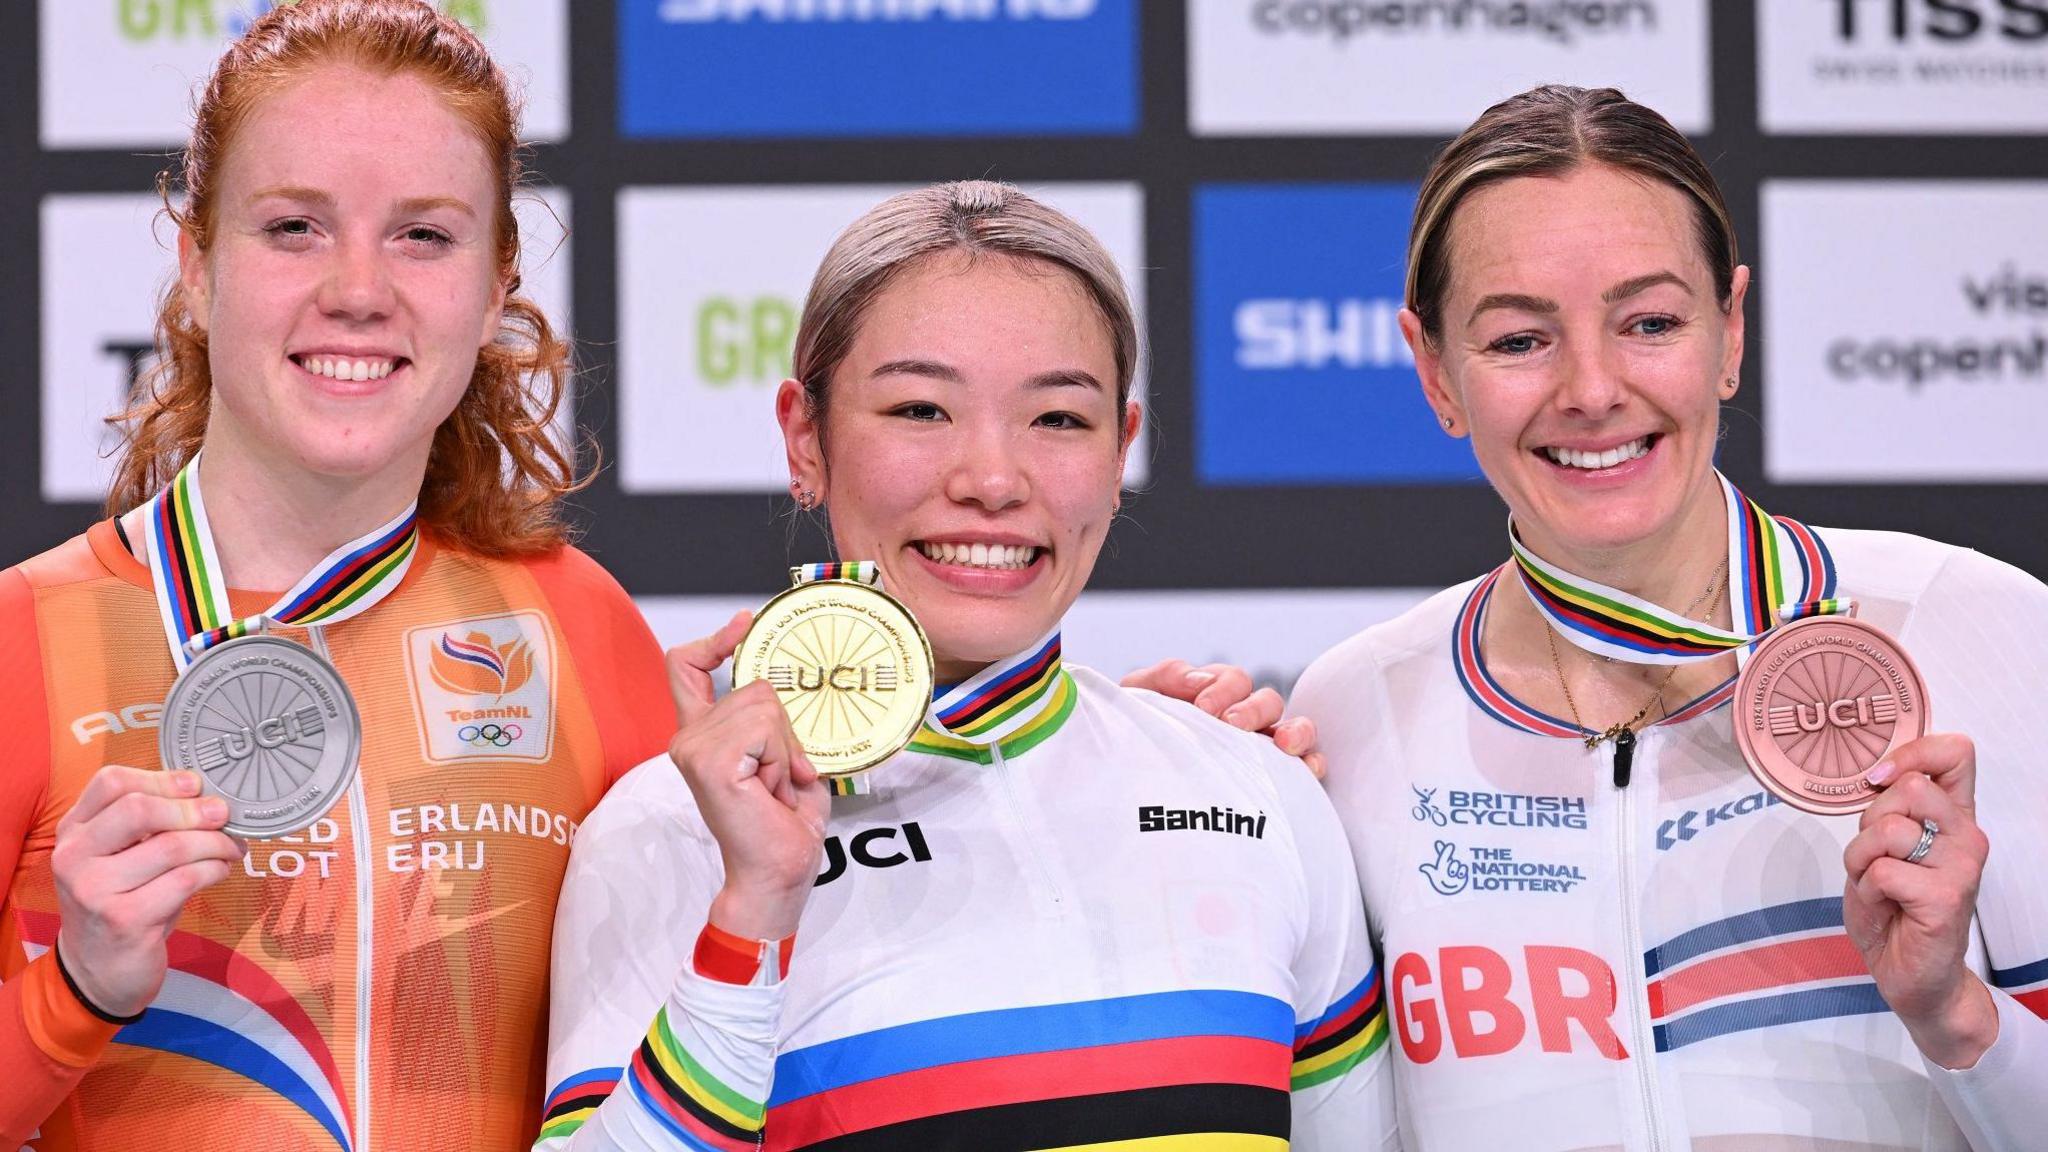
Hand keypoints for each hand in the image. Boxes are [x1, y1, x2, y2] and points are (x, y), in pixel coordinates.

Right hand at [52, 766, 243, 1017]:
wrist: (98, 971)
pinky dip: (213, 870)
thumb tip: (207, 793)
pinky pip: (184, 880)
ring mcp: (94, 890)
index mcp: (74, 831)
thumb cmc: (122, 902)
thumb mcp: (121, 857)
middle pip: (138, 809)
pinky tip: (220, 871)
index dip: (161, 779)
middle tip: (223, 814)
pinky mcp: (124, 920)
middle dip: (192, 809)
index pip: (111, 782)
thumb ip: (149, 824)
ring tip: (230, 847)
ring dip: (214, 843)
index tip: (196, 785)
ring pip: (171, 847)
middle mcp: (74, 857)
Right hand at [666, 611, 828, 941]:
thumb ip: (773, 723)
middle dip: (785, 729)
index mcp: (702, 736)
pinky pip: (765, 730)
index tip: (744, 624)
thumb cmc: (782, 825)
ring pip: (764, 705)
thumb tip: (784, 685)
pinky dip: (781, 758)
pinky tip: (771, 790)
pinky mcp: (709, 762)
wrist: (777, 872)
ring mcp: (693, 749)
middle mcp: (688, 738)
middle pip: (754, 686)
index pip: (685, 667)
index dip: (714, 640)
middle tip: (781, 776)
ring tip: (774, 786)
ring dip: (785, 748)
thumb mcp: (782, 758)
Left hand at [1120, 658, 1323, 777]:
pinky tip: (1306, 770)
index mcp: (1216, 695)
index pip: (1233, 680)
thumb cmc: (1136, 738)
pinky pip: (1305, 768)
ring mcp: (1262, 750)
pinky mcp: (1275, 781)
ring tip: (1282, 744)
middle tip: (1231, 726)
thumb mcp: (1140, 699)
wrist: (1131, 788)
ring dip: (1295, 732)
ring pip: (1294, 729)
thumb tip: (1198, 678)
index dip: (1222, 689)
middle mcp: (1244, 720)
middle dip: (1252, 710)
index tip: (1203, 710)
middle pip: (1267, 701)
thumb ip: (1165, 677)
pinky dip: (1311, 764)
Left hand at [1842, 733, 1997, 1067]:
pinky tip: (1885, 907)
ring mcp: (1961, 867)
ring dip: (1861, 860)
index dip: (1911, 753)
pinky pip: (1881, 871)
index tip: (1879, 780)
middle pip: (1909, 787)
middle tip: (1875, 858)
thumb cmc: (1894, 908)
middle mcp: (1966, 836)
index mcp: (1953, 817)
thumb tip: (1876, 774)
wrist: (1911, 974)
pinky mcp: (1946, 897)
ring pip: (1889, 830)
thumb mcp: (1883, 847)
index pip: (1955, 753)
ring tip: (1877, 886)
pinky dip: (1866, 889)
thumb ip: (1888, 809)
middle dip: (1869, 822)